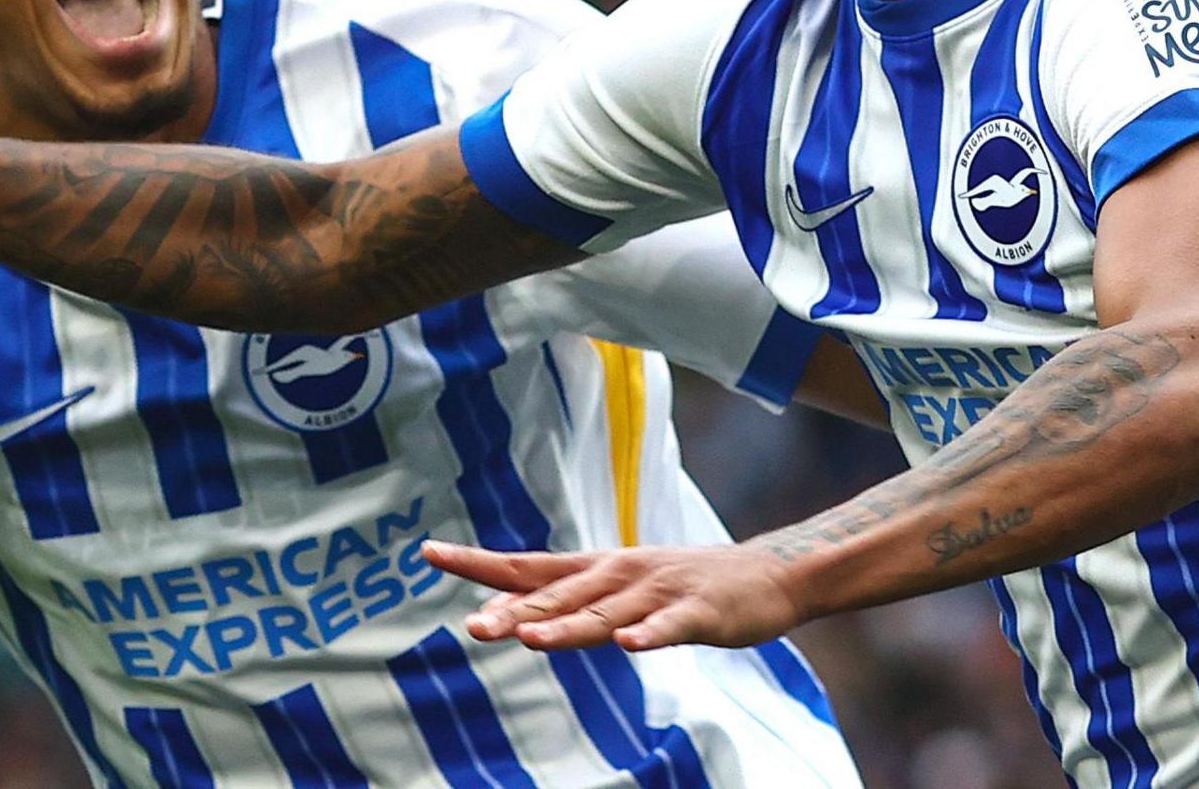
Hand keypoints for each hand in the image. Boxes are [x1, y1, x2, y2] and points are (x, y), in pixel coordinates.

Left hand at [423, 539, 806, 651]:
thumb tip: (509, 612)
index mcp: (597, 568)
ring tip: (529, 641)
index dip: (480, 562)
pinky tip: (631, 646)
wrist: (768, 574)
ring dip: (568, 627)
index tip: (429, 552)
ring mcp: (659, 593)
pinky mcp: (699, 612)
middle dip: (515, 613)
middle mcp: (620, 574)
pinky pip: (670, 627)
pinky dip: (649, 635)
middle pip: (558, 596)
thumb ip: (569, 599)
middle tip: (471, 627)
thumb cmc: (686, 584)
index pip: (527, 565)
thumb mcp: (620, 586)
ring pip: (606, 614)